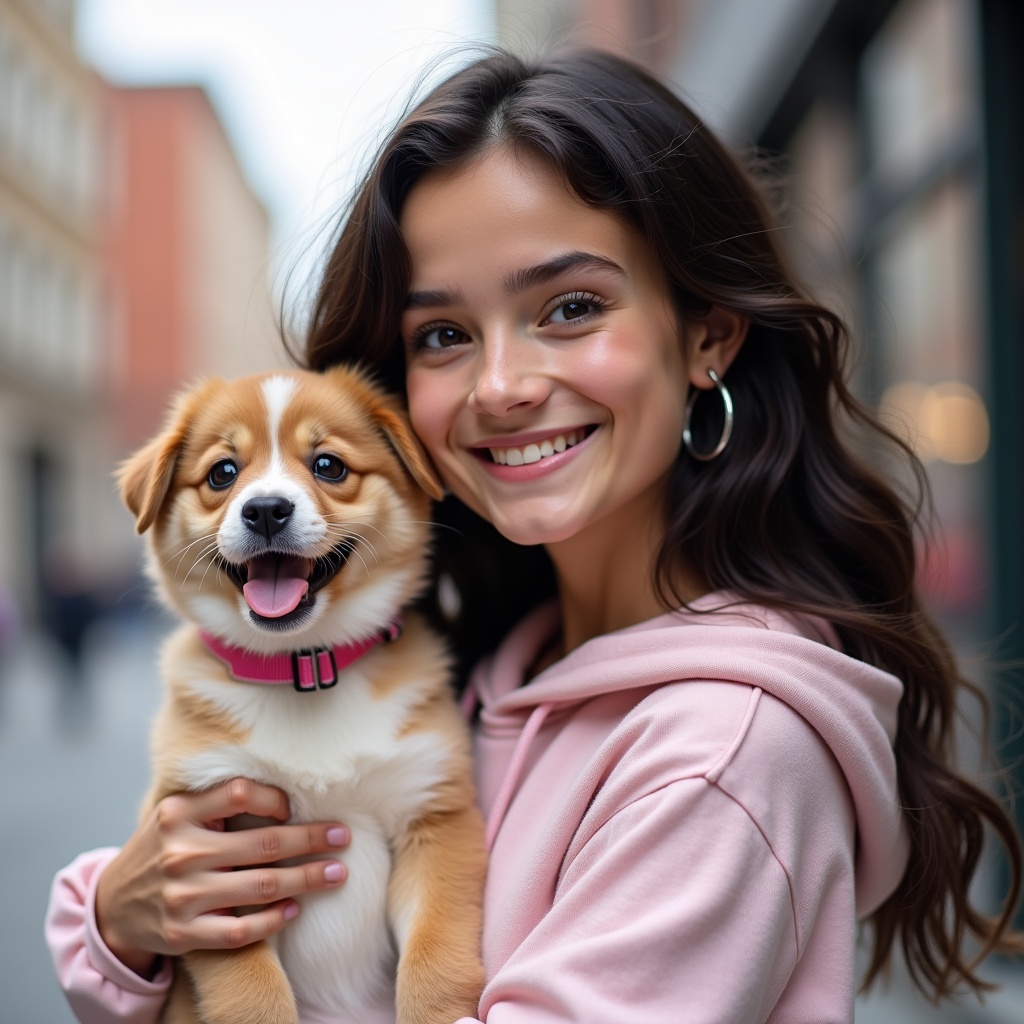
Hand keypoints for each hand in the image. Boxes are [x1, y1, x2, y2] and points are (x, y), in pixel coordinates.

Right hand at [95, 778, 349, 977]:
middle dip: (311, 839)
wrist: (112, 905)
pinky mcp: (184, 934)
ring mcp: (182, 896)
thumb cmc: (161, 850)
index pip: (239, 792)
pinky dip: (273, 920)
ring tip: (336, 872)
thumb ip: (215, 803)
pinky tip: (295, 909)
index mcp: (179, 814)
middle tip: (342, 836)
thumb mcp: (175, 815)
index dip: (275, 798)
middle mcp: (180, 852)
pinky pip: (241, 930)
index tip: (296, 807)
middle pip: (263, 842)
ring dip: (307, 879)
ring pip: (261, 886)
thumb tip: (284, 791)